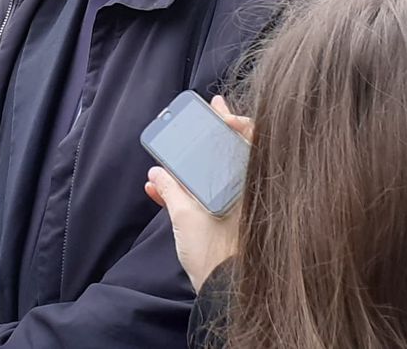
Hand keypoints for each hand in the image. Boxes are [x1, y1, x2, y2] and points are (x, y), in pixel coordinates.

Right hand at [142, 95, 251, 291]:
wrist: (226, 296)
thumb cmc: (216, 256)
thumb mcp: (185, 217)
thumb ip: (171, 190)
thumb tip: (157, 174)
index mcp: (246, 184)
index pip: (249, 140)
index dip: (235, 122)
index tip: (219, 110)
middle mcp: (248, 193)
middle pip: (234, 156)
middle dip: (215, 138)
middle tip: (205, 117)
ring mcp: (241, 210)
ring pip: (222, 178)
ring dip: (198, 166)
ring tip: (174, 155)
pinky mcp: (232, 227)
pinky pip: (214, 200)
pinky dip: (194, 193)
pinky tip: (162, 191)